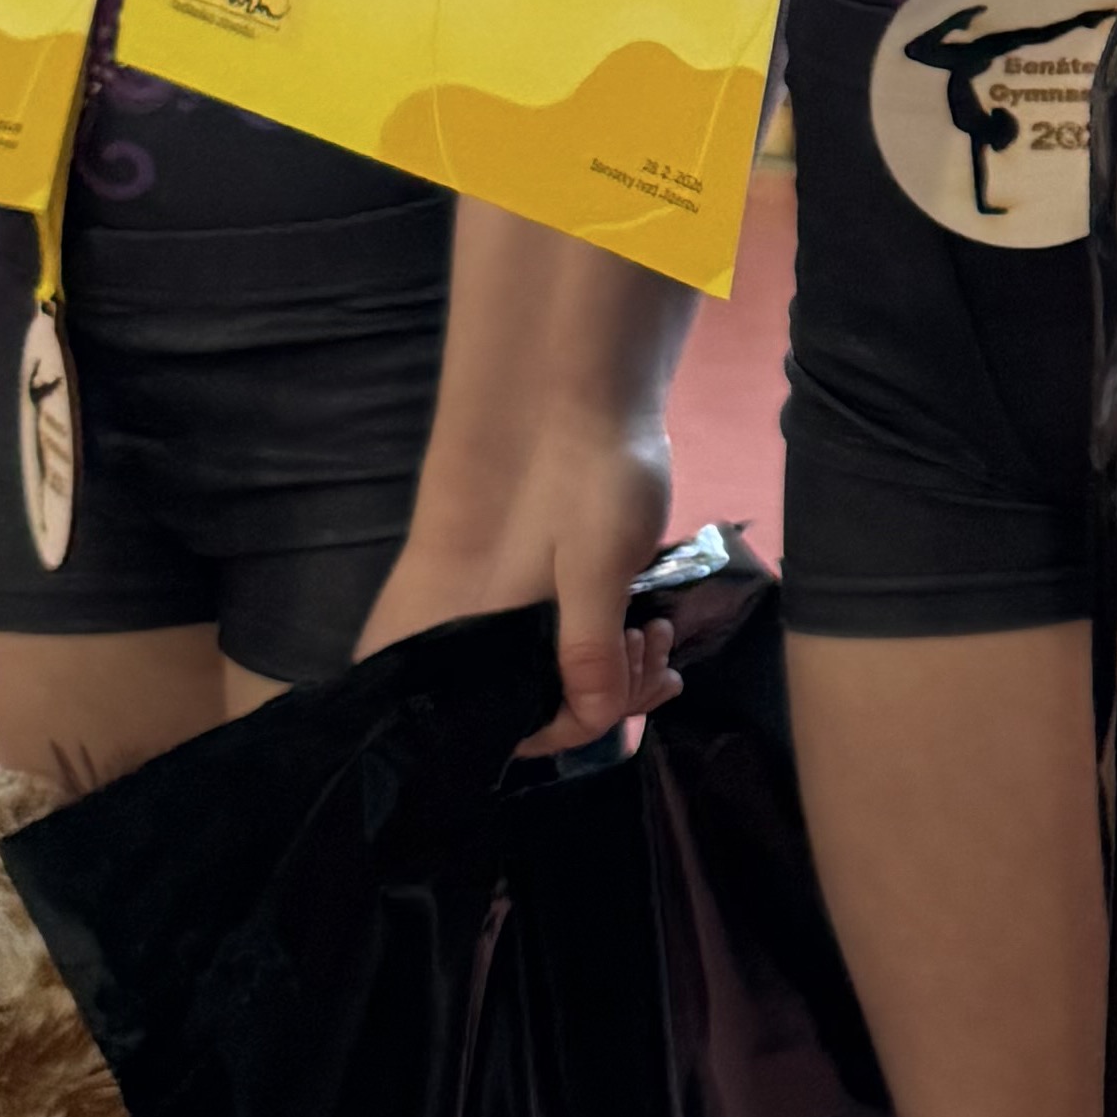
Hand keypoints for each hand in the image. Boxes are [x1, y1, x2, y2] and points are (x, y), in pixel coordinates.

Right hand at [362, 410, 678, 752]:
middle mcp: (460, 627)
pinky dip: (602, 645)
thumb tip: (594, 722)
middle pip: (526, 705)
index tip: (630, 689)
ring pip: (544, 673)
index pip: (506, 726)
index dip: (575, 725)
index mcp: (461, 631)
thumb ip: (589, 651)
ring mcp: (488, 604)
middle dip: (601, 699)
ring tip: (656, 633)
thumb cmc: (585, 476)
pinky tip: (647, 628)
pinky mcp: (519, 584)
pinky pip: (553, 639)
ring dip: (610, 671)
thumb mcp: (596, 570)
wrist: (580, 390)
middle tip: (654, 657)